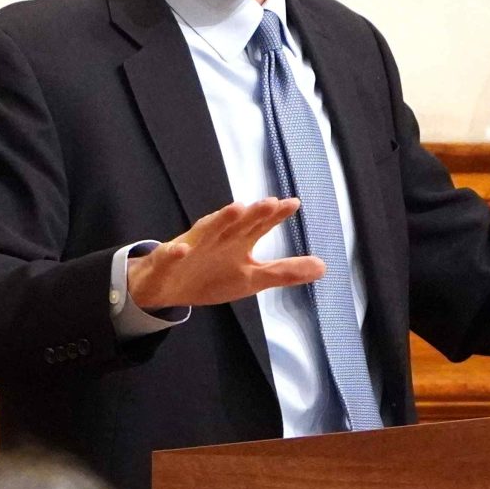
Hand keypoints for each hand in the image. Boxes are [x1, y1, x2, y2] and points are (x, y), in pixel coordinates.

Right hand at [127, 199, 323, 311]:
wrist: (166, 286)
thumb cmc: (211, 275)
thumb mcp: (252, 278)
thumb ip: (284, 271)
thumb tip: (323, 267)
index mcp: (237, 241)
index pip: (259, 225)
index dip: (274, 216)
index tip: (292, 203)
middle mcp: (216, 238)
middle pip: (236, 224)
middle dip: (252, 214)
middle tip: (270, 203)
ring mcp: (191, 248)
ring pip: (205, 232)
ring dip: (219, 221)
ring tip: (234, 210)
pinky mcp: (166, 262)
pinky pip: (169, 257)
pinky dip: (174, 253)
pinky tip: (181, 249)